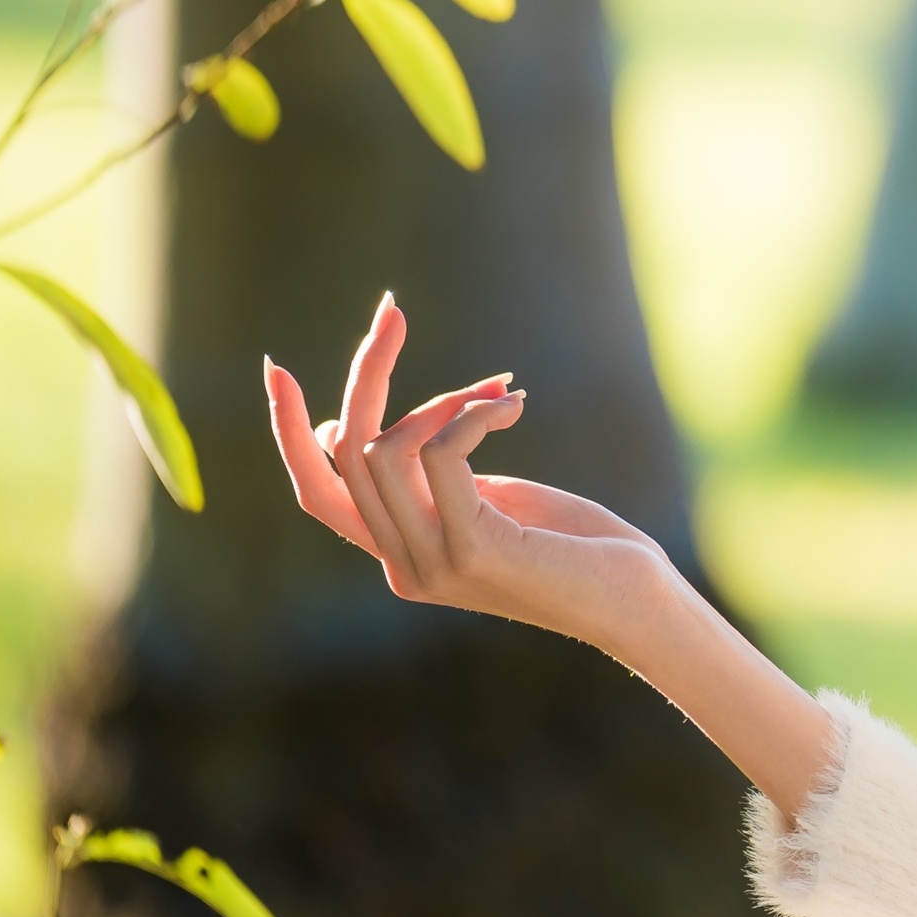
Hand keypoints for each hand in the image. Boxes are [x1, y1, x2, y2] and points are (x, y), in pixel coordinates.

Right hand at [266, 292, 672, 646]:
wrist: (638, 604)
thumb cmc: (580, 547)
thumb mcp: (495, 503)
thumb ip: (441, 478)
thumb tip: (393, 429)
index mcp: (400, 553)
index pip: (317, 491)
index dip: (289, 431)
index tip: (277, 369)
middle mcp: (402, 565)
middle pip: (346, 452)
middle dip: (367, 371)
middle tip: (391, 312)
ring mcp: (431, 562)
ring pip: (381, 447)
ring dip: (441, 398)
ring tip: (499, 393)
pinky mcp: (472, 548)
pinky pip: (439, 452)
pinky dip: (473, 413)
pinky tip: (515, 406)